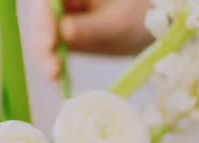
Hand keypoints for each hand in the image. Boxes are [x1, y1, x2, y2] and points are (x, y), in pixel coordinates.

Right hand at [30, 0, 153, 79]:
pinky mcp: (66, 36)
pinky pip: (53, 50)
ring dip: (45, 58)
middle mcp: (64, 1)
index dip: (43, 21)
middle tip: (51, 69)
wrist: (156, 27)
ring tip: (56, 77)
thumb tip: (64, 32)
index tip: (49, 44)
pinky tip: (58, 80)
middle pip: (41, 20)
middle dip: (42, 44)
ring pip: (43, 36)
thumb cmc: (142, 15)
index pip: (48, 2)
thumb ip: (92, 28)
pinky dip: (54, 65)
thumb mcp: (119, 23)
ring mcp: (64, 18)